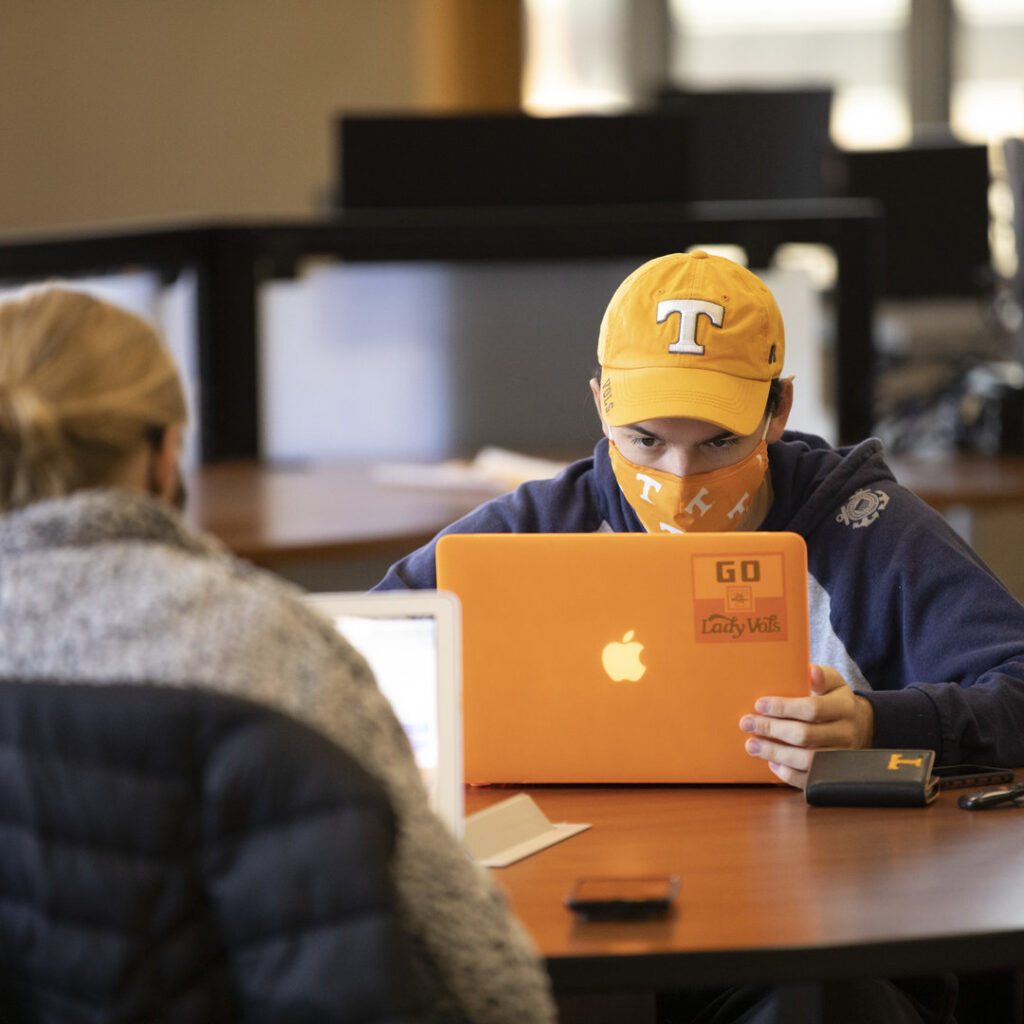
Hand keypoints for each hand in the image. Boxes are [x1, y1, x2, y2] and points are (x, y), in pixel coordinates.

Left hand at [739, 664, 874, 788]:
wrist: (858, 726)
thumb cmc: (834, 699)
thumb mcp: (832, 682)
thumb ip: (821, 676)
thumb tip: (810, 670)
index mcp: (843, 707)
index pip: (813, 709)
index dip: (784, 708)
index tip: (760, 705)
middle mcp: (844, 733)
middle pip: (805, 736)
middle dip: (772, 730)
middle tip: (747, 723)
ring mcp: (840, 756)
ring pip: (807, 761)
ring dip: (775, 753)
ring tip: (752, 745)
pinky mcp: (832, 774)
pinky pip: (809, 779)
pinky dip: (788, 773)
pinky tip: (772, 763)